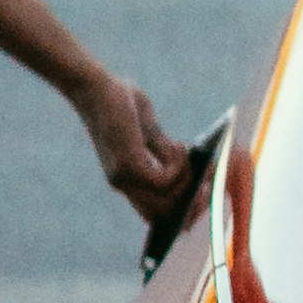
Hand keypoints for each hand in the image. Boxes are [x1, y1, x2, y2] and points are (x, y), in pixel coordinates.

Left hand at [76, 68, 192, 228]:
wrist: (95, 86)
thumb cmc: (122, 103)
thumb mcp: (149, 132)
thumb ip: (165, 153)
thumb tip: (191, 171)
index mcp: (126, 179)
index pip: (154, 214)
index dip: (180, 216)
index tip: (202, 202)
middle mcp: (123, 184)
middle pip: (164, 215)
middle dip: (192, 204)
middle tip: (206, 183)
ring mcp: (124, 177)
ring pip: (167, 201)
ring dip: (187, 179)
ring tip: (186, 152)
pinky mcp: (129, 165)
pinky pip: (165, 181)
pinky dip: (179, 166)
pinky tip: (178, 145)